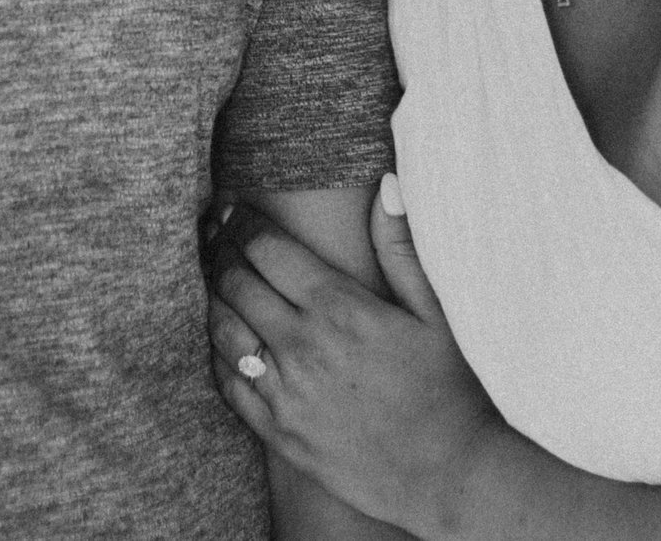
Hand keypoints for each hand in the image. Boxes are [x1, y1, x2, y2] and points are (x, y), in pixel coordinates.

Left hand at [208, 174, 506, 535]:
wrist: (448, 475)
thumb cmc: (447, 389)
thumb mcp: (433, 314)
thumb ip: (400, 247)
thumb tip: (388, 185)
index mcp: (341, 310)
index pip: (267, 248)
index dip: (242, 220)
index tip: (233, 206)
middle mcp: (305, 347)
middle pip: (236, 281)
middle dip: (219, 249)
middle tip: (215, 232)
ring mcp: (286, 392)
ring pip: (223, 329)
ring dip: (213, 296)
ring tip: (214, 276)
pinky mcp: (277, 431)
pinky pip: (227, 382)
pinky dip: (217, 352)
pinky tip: (225, 336)